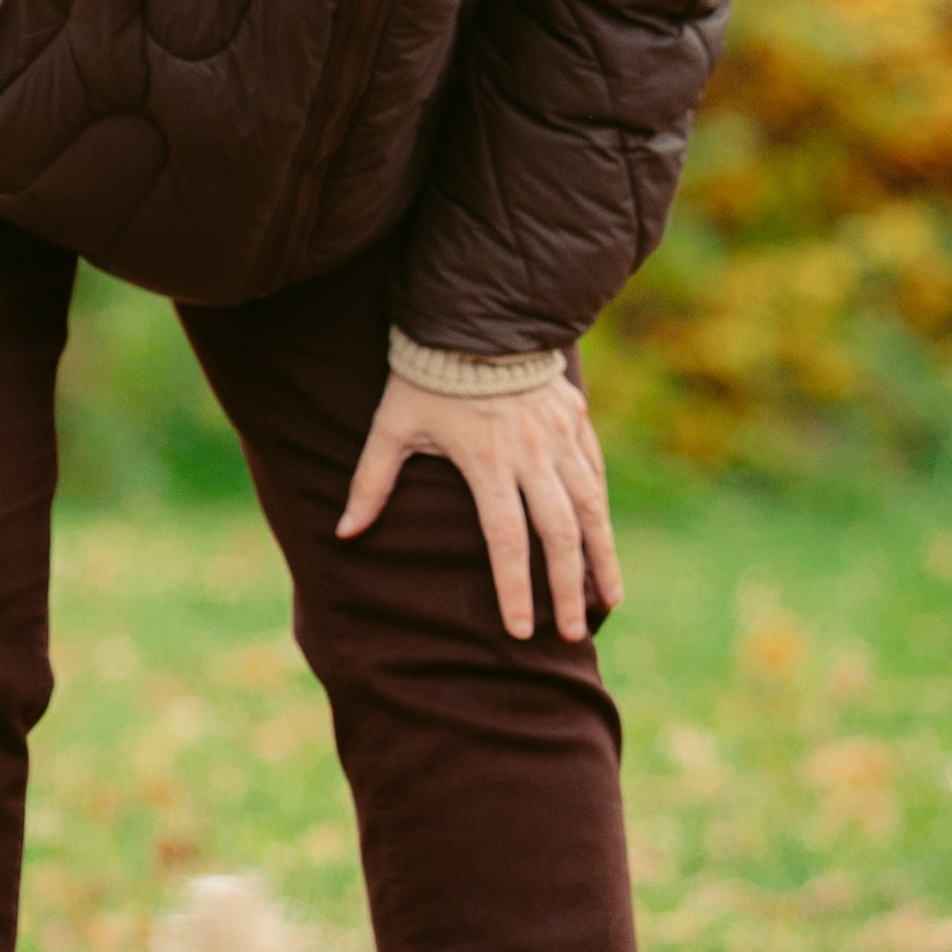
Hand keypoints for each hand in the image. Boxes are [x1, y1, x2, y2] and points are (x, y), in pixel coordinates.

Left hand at [338, 363, 621, 643]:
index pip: (506, 538)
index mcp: (486, 461)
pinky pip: (596, 474)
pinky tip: (606, 542)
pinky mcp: (576, 418)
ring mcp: (559, 437)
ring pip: (590, 508)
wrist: (474, 315)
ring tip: (607, 602)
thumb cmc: (426, 376)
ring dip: (600, 558)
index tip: (520, 632)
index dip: (514, 588)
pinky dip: (602, 513)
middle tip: (572, 636)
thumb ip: (370, 482)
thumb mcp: (392, 426)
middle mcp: (531, 454)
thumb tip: (344, 533)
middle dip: (566, 590)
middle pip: (558, 534)